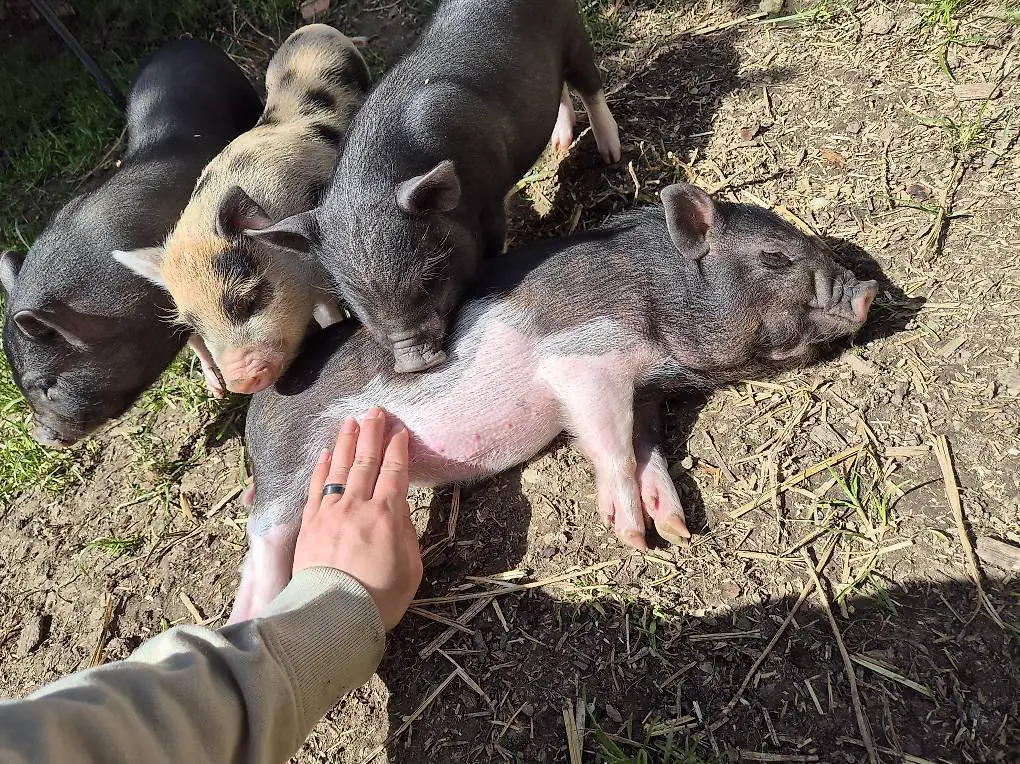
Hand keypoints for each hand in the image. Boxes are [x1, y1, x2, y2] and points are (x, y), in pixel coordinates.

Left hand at [293, 407, 422, 629]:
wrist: (332, 616)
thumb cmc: (379, 598)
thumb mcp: (411, 568)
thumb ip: (406, 534)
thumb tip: (398, 509)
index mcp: (387, 515)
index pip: (394, 472)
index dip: (398, 449)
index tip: (399, 430)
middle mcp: (358, 506)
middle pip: (367, 461)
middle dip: (372, 433)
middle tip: (375, 412)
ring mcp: (331, 512)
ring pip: (341, 468)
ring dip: (348, 442)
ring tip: (352, 421)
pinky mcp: (310, 523)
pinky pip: (317, 487)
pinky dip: (323, 467)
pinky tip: (327, 453)